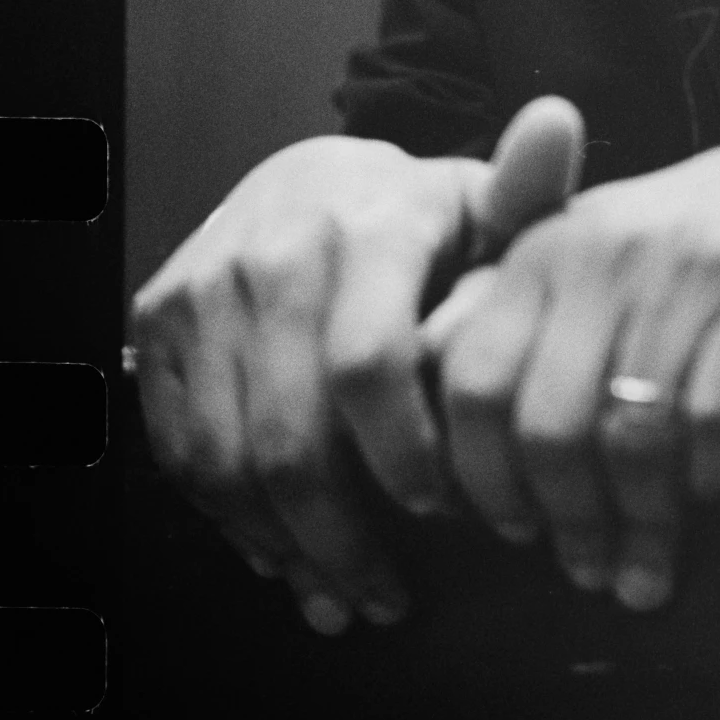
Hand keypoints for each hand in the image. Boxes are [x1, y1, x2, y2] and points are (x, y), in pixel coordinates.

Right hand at [131, 97, 584, 632]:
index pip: (369, 364)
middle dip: (344, 536)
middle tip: (390, 596)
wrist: (307, 180)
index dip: (402, 455)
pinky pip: (182, 449)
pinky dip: (229, 519)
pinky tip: (281, 554)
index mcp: (369, 225)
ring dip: (286, 545)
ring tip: (341, 593)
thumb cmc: (422, 220)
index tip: (443, 511)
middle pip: (292, 434)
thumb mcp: (483, 206)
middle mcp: (275, 252)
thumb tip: (560, 123)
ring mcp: (206, 290)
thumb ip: (528, 193)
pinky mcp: (158, 322)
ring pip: (228, 457)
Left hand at [419, 144, 719, 611]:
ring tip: (642, 570)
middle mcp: (610, 254)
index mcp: (549, 247)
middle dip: (562, 520)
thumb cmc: (681, 243)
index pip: (475, 380)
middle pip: (549, 427)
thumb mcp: (586, 253)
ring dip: (636, 525)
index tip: (505, 529)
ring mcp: (695, 277)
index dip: (479, 474)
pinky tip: (708, 494)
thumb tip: (424, 392)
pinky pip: (713, 427)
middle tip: (582, 568)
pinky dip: (705, 480)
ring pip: (632, 439)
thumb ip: (506, 312)